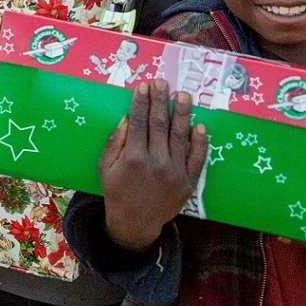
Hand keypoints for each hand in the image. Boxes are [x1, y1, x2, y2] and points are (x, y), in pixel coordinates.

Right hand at [97, 79, 207, 252]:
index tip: (144, 86)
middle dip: (160, 100)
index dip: (141, 102)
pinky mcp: (188, 182)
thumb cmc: (117, 192)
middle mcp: (155, 162)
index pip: (138, 122)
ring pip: (180, 136)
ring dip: (182, 113)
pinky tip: (199, 126)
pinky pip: (197, 158)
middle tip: (162, 82)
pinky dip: (200, 142)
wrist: (135, 223)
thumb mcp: (104, 168)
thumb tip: (126, 118)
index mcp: (133, 158)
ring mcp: (174, 172)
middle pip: (160, 124)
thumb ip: (114, 143)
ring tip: (183, 95)